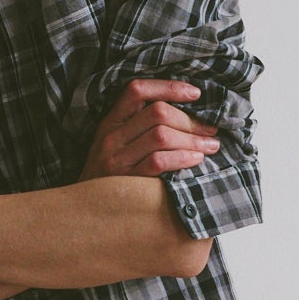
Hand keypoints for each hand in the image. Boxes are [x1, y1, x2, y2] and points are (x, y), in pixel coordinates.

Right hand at [78, 78, 218, 180]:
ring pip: (161, 135)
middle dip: (190, 120)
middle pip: (157, 113)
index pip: (138, 90)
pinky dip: (182, 158)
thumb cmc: (110, 176)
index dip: (169, 87)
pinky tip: (196, 159)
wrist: (87, 212)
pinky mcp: (126, 181)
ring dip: (192, 139)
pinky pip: (159, 162)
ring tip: (210, 146)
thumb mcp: (116, 144)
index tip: (196, 93)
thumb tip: (187, 112)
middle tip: (210, 129)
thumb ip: (140, 126)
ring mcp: (117, 159)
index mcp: (110, 122)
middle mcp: (111, 137)